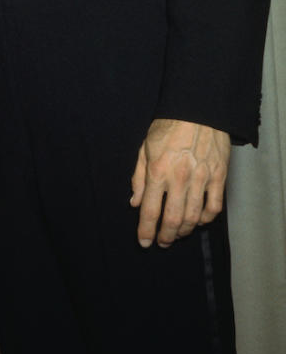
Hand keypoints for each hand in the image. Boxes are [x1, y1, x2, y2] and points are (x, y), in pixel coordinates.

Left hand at [130, 118, 230, 247]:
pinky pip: (214, 207)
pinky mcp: (219, 178)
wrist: (197, 110)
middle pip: (172, 219)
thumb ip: (139, 177)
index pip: (150, 210)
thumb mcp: (144, 148)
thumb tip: (135, 202)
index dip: (146, 230)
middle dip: (165, 236)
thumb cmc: (166, 127)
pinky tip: (198, 221)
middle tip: (161, 243)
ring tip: (176, 235)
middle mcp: (179, 179)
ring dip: (183, 230)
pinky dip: (205, 218)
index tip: (143, 242)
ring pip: (193, 217)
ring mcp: (201, 180)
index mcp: (157, 171)